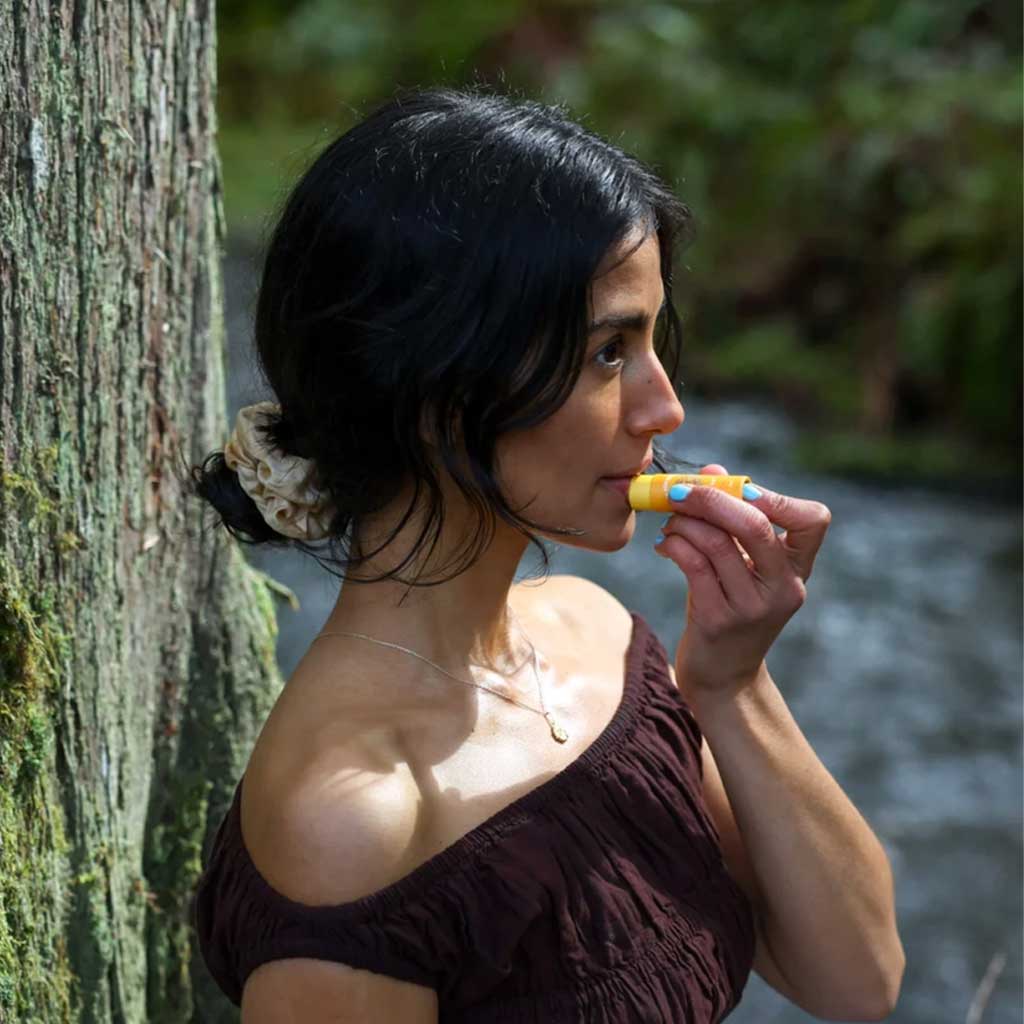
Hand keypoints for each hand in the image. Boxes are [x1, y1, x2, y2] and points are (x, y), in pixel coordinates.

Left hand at [656, 464, 831, 698]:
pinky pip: (693, 566)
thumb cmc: (728, 608)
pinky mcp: (718, 620)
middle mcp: (783, 588)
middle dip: (711, 499)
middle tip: (680, 490)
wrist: (722, 676)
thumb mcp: (738, 566)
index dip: (777, 496)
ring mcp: (752, 607)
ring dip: (684, 522)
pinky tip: (664, 544)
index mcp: (796, 569)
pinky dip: (674, 545)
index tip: (740, 490)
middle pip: (755, 524)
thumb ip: (730, 520)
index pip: (813, 519)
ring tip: (669, 520)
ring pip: (716, 543)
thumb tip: (712, 472)